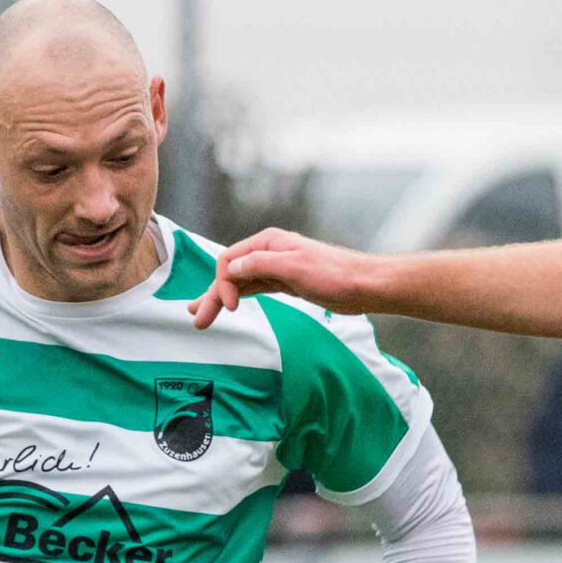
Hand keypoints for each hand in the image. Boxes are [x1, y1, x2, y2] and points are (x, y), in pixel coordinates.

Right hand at [190, 229, 384, 329]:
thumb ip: (260, 265)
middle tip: (197, 320)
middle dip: (212, 296)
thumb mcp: (294, 267)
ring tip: (202, 317)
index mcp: (268, 242)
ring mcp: (275, 268)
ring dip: (220, 299)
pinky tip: (227, 306)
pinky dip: (239, 298)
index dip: (222, 283)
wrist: (364, 285)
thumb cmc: (334, 274)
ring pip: (240, 284)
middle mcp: (268, 252)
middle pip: (231, 273)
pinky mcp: (284, 283)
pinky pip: (254, 289)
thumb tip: (229, 269)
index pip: (229, 260)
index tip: (230, 307)